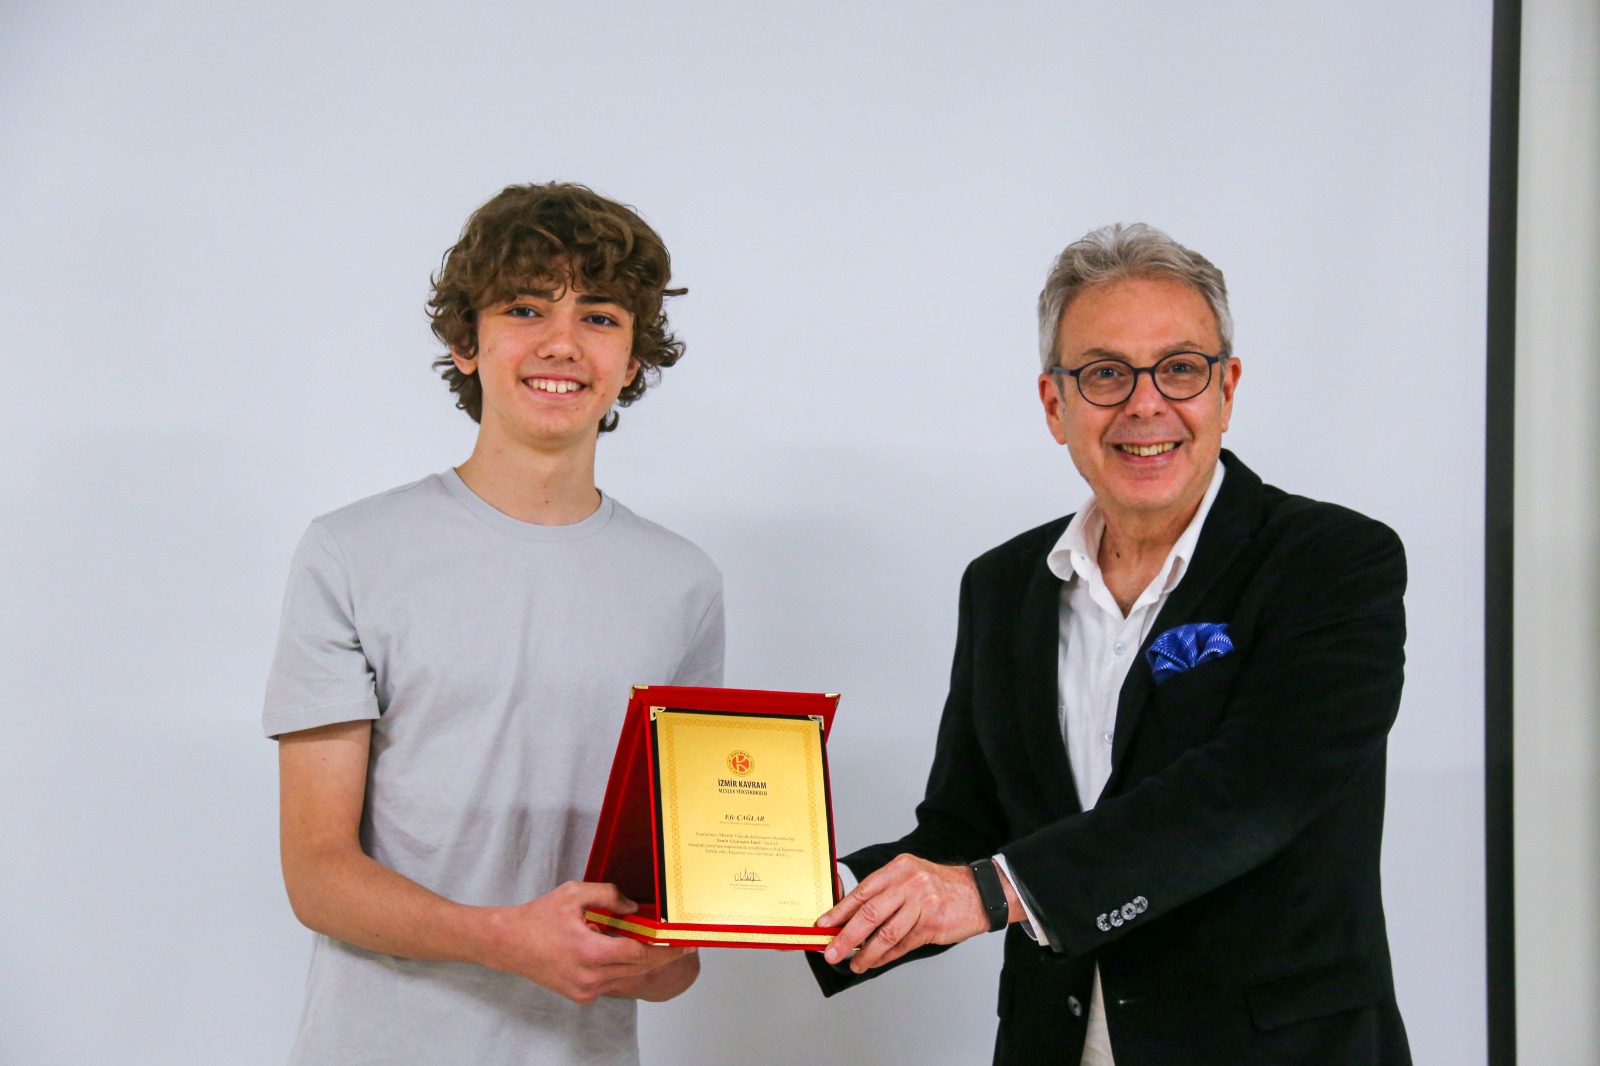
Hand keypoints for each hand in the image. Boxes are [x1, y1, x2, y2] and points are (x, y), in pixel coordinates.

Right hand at [479, 881, 694, 1003]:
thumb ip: (608, 895)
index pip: (639, 954)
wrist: (509, 944)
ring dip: (643, 961)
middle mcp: (589, 977)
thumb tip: (635, 907)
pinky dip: (622, 968)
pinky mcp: (581, 995)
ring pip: (627, 976)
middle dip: (663, 955)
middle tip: (682, 943)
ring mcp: (585, 990)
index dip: (666, 948)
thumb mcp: (574, 893)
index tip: (685, 942)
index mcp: (590, 951)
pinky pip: (612, 981)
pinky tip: (626, 952)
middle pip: (638, 968)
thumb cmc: (539, 917)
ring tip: (657, 943)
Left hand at [817, 855, 990, 972]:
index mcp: (898, 868)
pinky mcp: (932, 924)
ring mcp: (922, 903)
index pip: (862, 891)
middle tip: (832, 951)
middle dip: (847, 936)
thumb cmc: (940, 887)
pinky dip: (886, 956)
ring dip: (866, 953)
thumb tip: (851, 918)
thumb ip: (884, 893)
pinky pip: (903, 944)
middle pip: (869, 913)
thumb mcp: (911, 877)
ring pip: (886, 933)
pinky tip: (875, 961)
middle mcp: (909, 882)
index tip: (824, 925)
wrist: (980, 893)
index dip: (840, 910)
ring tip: (854, 963)